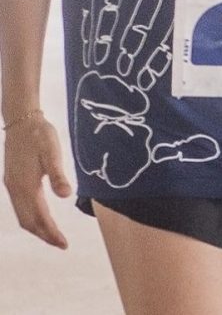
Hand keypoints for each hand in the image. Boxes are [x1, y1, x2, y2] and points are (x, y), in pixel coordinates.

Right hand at [3, 113, 72, 248]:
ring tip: (52, 235)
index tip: (64, 244)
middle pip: (28, 221)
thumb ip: (58, 175)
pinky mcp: (12, 180)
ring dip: (36, 228)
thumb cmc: (39, 135)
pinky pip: (20, 207)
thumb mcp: (52, 153)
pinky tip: (40, 216)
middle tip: (61, 244)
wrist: (21, 121)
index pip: (39, 217)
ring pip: (22, 215)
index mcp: (26, 185)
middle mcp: (16, 189)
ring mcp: (12, 185)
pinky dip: (30, 217)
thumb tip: (66, 196)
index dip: (51, 232)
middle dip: (44, 235)